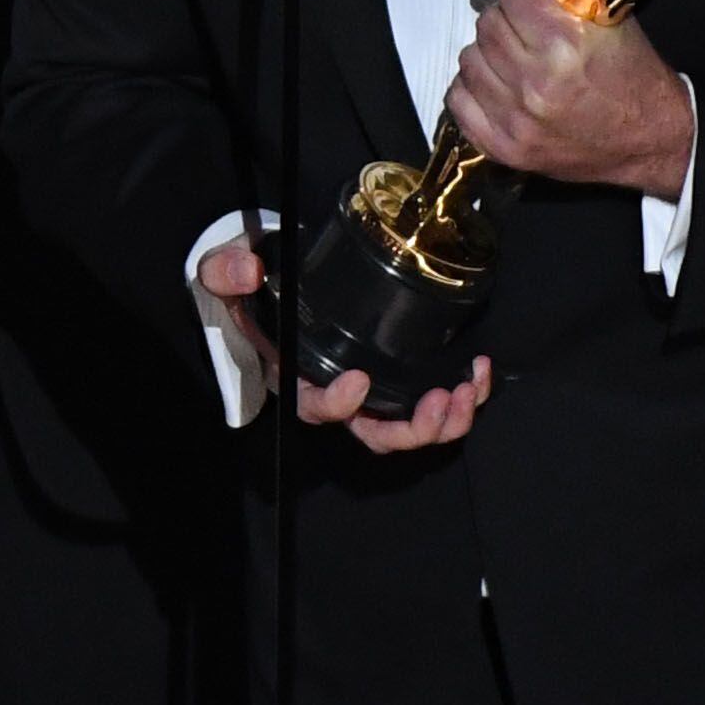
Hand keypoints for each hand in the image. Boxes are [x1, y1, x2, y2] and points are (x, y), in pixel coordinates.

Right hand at [202, 240, 493, 452]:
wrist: (276, 286)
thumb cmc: (255, 290)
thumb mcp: (227, 275)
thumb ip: (227, 272)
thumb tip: (246, 271)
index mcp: (295, 376)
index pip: (313, 405)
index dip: (337, 404)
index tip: (359, 380)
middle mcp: (337, 395)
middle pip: (374, 434)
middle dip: (411, 429)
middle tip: (439, 401)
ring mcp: (373, 392)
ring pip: (409, 428)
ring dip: (444, 421)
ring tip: (465, 392)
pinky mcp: (400, 378)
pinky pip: (434, 402)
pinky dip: (463, 395)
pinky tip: (478, 371)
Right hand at [306, 355, 491, 451]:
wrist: (303, 346)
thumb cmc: (300, 369)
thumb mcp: (298, 386)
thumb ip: (321, 398)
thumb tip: (357, 385)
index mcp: (358, 422)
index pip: (380, 436)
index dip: (388, 421)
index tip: (365, 383)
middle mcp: (386, 417)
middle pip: (419, 435)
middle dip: (439, 422)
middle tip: (451, 395)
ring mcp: (408, 400)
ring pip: (444, 419)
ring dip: (464, 407)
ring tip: (471, 384)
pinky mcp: (427, 380)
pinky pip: (457, 393)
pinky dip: (475, 384)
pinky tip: (479, 366)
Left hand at [446, 0, 694, 199]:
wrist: (649, 137)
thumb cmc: (629, 67)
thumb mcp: (606, 8)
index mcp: (566, 41)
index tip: (542, 8)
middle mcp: (537, 81)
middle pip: (487, 25)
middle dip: (508, 22)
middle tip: (532, 36)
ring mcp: (517, 119)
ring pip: (469, 59)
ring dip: (490, 55)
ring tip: (519, 62)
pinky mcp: (505, 148)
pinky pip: (458, 101)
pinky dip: (475, 90)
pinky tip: (502, 88)